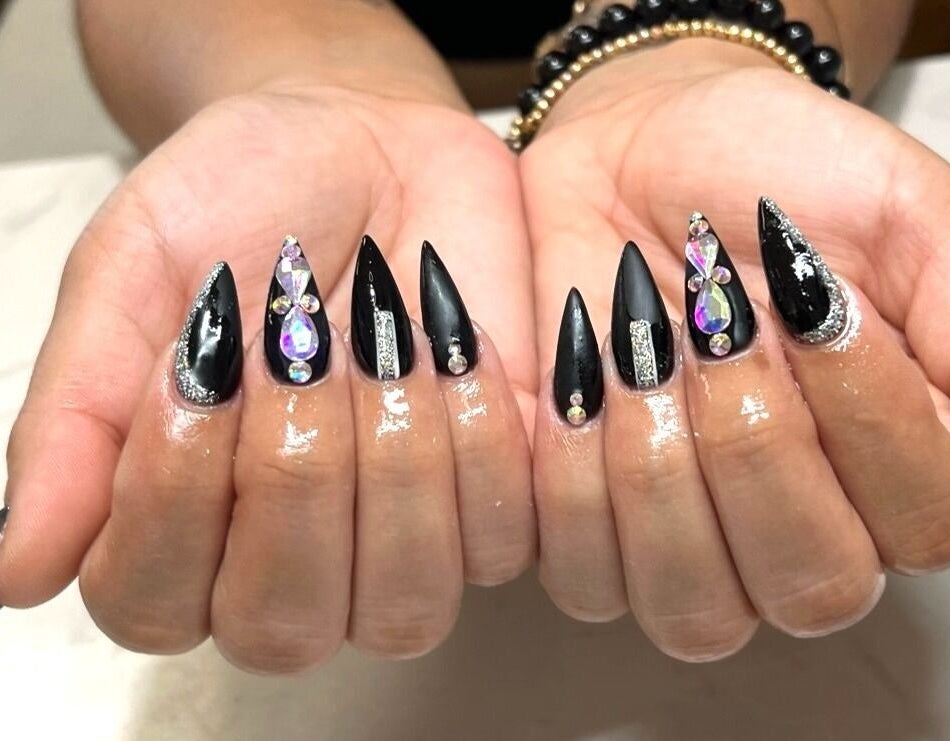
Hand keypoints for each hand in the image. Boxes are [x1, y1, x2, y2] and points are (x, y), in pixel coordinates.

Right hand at [0, 81, 537, 670]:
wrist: (365, 142)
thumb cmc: (241, 205)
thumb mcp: (132, 279)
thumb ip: (75, 420)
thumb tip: (13, 567)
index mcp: (185, 524)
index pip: (154, 605)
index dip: (172, 500)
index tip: (201, 365)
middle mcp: (294, 559)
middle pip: (283, 625)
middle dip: (291, 474)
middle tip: (295, 348)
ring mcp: (404, 544)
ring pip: (402, 604)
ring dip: (388, 461)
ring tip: (377, 342)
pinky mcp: (497, 500)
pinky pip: (501, 536)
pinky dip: (476, 435)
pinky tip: (454, 343)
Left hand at [522, 40, 949, 659]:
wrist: (639, 148)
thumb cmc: (775, 177)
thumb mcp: (908, 224)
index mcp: (900, 469)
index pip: (930, 525)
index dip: (873, 417)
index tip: (816, 301)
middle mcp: (804, 531)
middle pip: (814, 586)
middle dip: (755, 439)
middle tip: (720, 325)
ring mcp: (694, 550)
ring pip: (697, 608)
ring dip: (661, 464)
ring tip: (644, 351)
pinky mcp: (591, 536)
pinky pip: (586, 575)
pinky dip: (576, 474)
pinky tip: (586, 382)